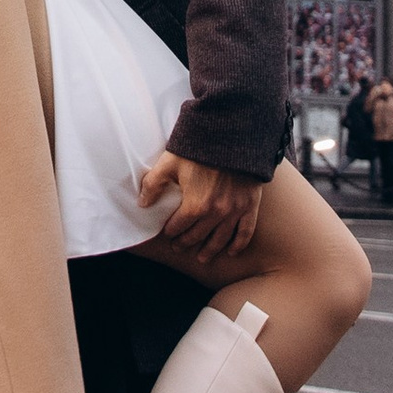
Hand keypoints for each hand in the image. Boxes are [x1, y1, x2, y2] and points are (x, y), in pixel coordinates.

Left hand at [138, 148, 267, 274]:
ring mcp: (234, 211)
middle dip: (186, 242)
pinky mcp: (250, 205)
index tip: (167, 234)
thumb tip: (143, 203)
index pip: (178, 226)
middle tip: (180, 247)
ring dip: (210, 250)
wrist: (233, 135)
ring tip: (202, 257)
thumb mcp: (170, 162)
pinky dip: (239, 244)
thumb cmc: (199, 148)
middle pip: (198, 235)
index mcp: (195, 205)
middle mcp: (215, 213)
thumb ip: (154, 184)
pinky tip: (232, 252)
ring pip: (220, 239)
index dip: (170, 232)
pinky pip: (245, 232)